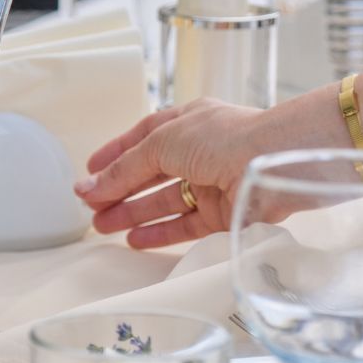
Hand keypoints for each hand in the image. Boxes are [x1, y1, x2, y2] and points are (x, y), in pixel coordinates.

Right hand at [74, 99, 262, 248]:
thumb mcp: (163, 143)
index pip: (145, 136)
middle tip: (90, 207)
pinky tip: (134, 240)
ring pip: (165, 201)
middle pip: (152, 173)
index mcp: (189, 122)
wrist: (271, 161)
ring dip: (133, 213)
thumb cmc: (222, 138)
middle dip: (119, 189)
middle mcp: (201, 151)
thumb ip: (125, 168)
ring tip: (102, 226)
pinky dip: (160, 233)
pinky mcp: (224, 212)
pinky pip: (186, 225)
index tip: (90, 171)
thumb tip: (90, 186)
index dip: (116, 153)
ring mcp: (213, 182)